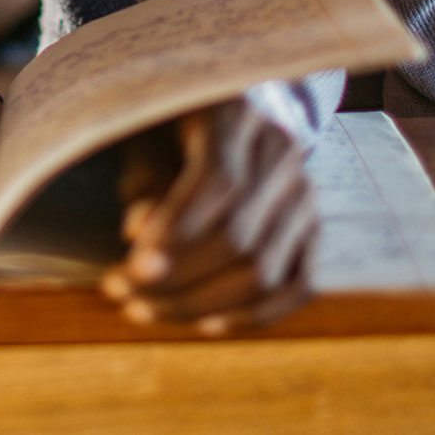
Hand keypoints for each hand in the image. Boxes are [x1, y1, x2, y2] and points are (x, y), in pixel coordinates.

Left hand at [101, 98, 315, 333]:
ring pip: (266, 271)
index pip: (219, 181)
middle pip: (241, 236)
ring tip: (144, 308)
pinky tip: (203, 322)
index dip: (175, 232)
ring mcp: (305, 193)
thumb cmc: (169, 125)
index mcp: (240, 111)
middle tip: (121, 292)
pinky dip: (251, 315)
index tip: (129, 267)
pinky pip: (296, 287)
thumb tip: (137, 233)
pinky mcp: (313, 230)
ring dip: (201, 305)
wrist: (224, 117)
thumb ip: (141, 180)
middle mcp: (283, 150)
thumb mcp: (145, 134)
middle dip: (176, 279)